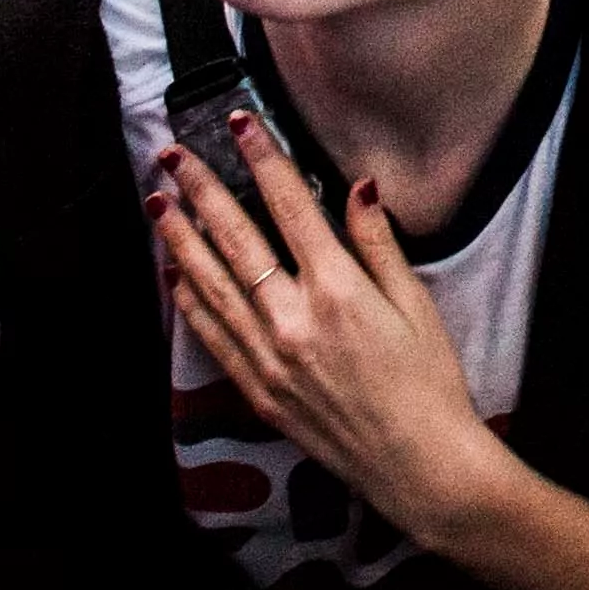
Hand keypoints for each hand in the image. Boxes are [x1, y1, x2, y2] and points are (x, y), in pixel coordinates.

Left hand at [153, 113, 512, 543]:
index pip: (289, 206)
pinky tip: (175, 273)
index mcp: (338, 290)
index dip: (262, 158)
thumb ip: (379, 243)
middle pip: (235, 239)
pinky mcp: (259, 391)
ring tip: (158, 203)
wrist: (419, 466)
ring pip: (211, 284)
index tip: (238, 123)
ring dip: (181, 239)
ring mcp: (269, 358)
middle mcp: (293, 320)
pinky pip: (213, 336)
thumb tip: (358, 187)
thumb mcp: (417, 304)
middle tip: (172, 155)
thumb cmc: (430, 384)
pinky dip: (190, 300)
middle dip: (201, 191)